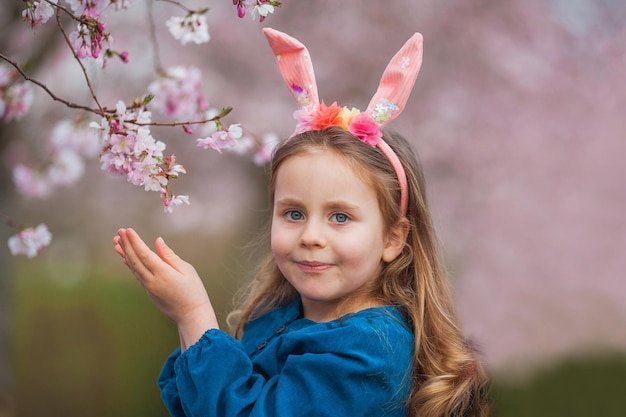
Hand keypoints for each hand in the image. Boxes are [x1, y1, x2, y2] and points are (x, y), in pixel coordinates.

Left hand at [113, 228, 218, 348]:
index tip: (128, 230)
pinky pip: (136, 275)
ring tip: (117, 242)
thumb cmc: (194, 292)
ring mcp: (149, 287)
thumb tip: (158, 242)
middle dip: (126, 244)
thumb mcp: (187, 270)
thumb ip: (170, 256)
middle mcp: (152, 281)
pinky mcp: (149, 292)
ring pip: (133, 267)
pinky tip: (125, 257)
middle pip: (135, 260)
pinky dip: (130, 264)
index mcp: (163, 274)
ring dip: (124, 253)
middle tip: (119, 231)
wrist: (191, 316)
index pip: (144, 254)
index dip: (135, 241)